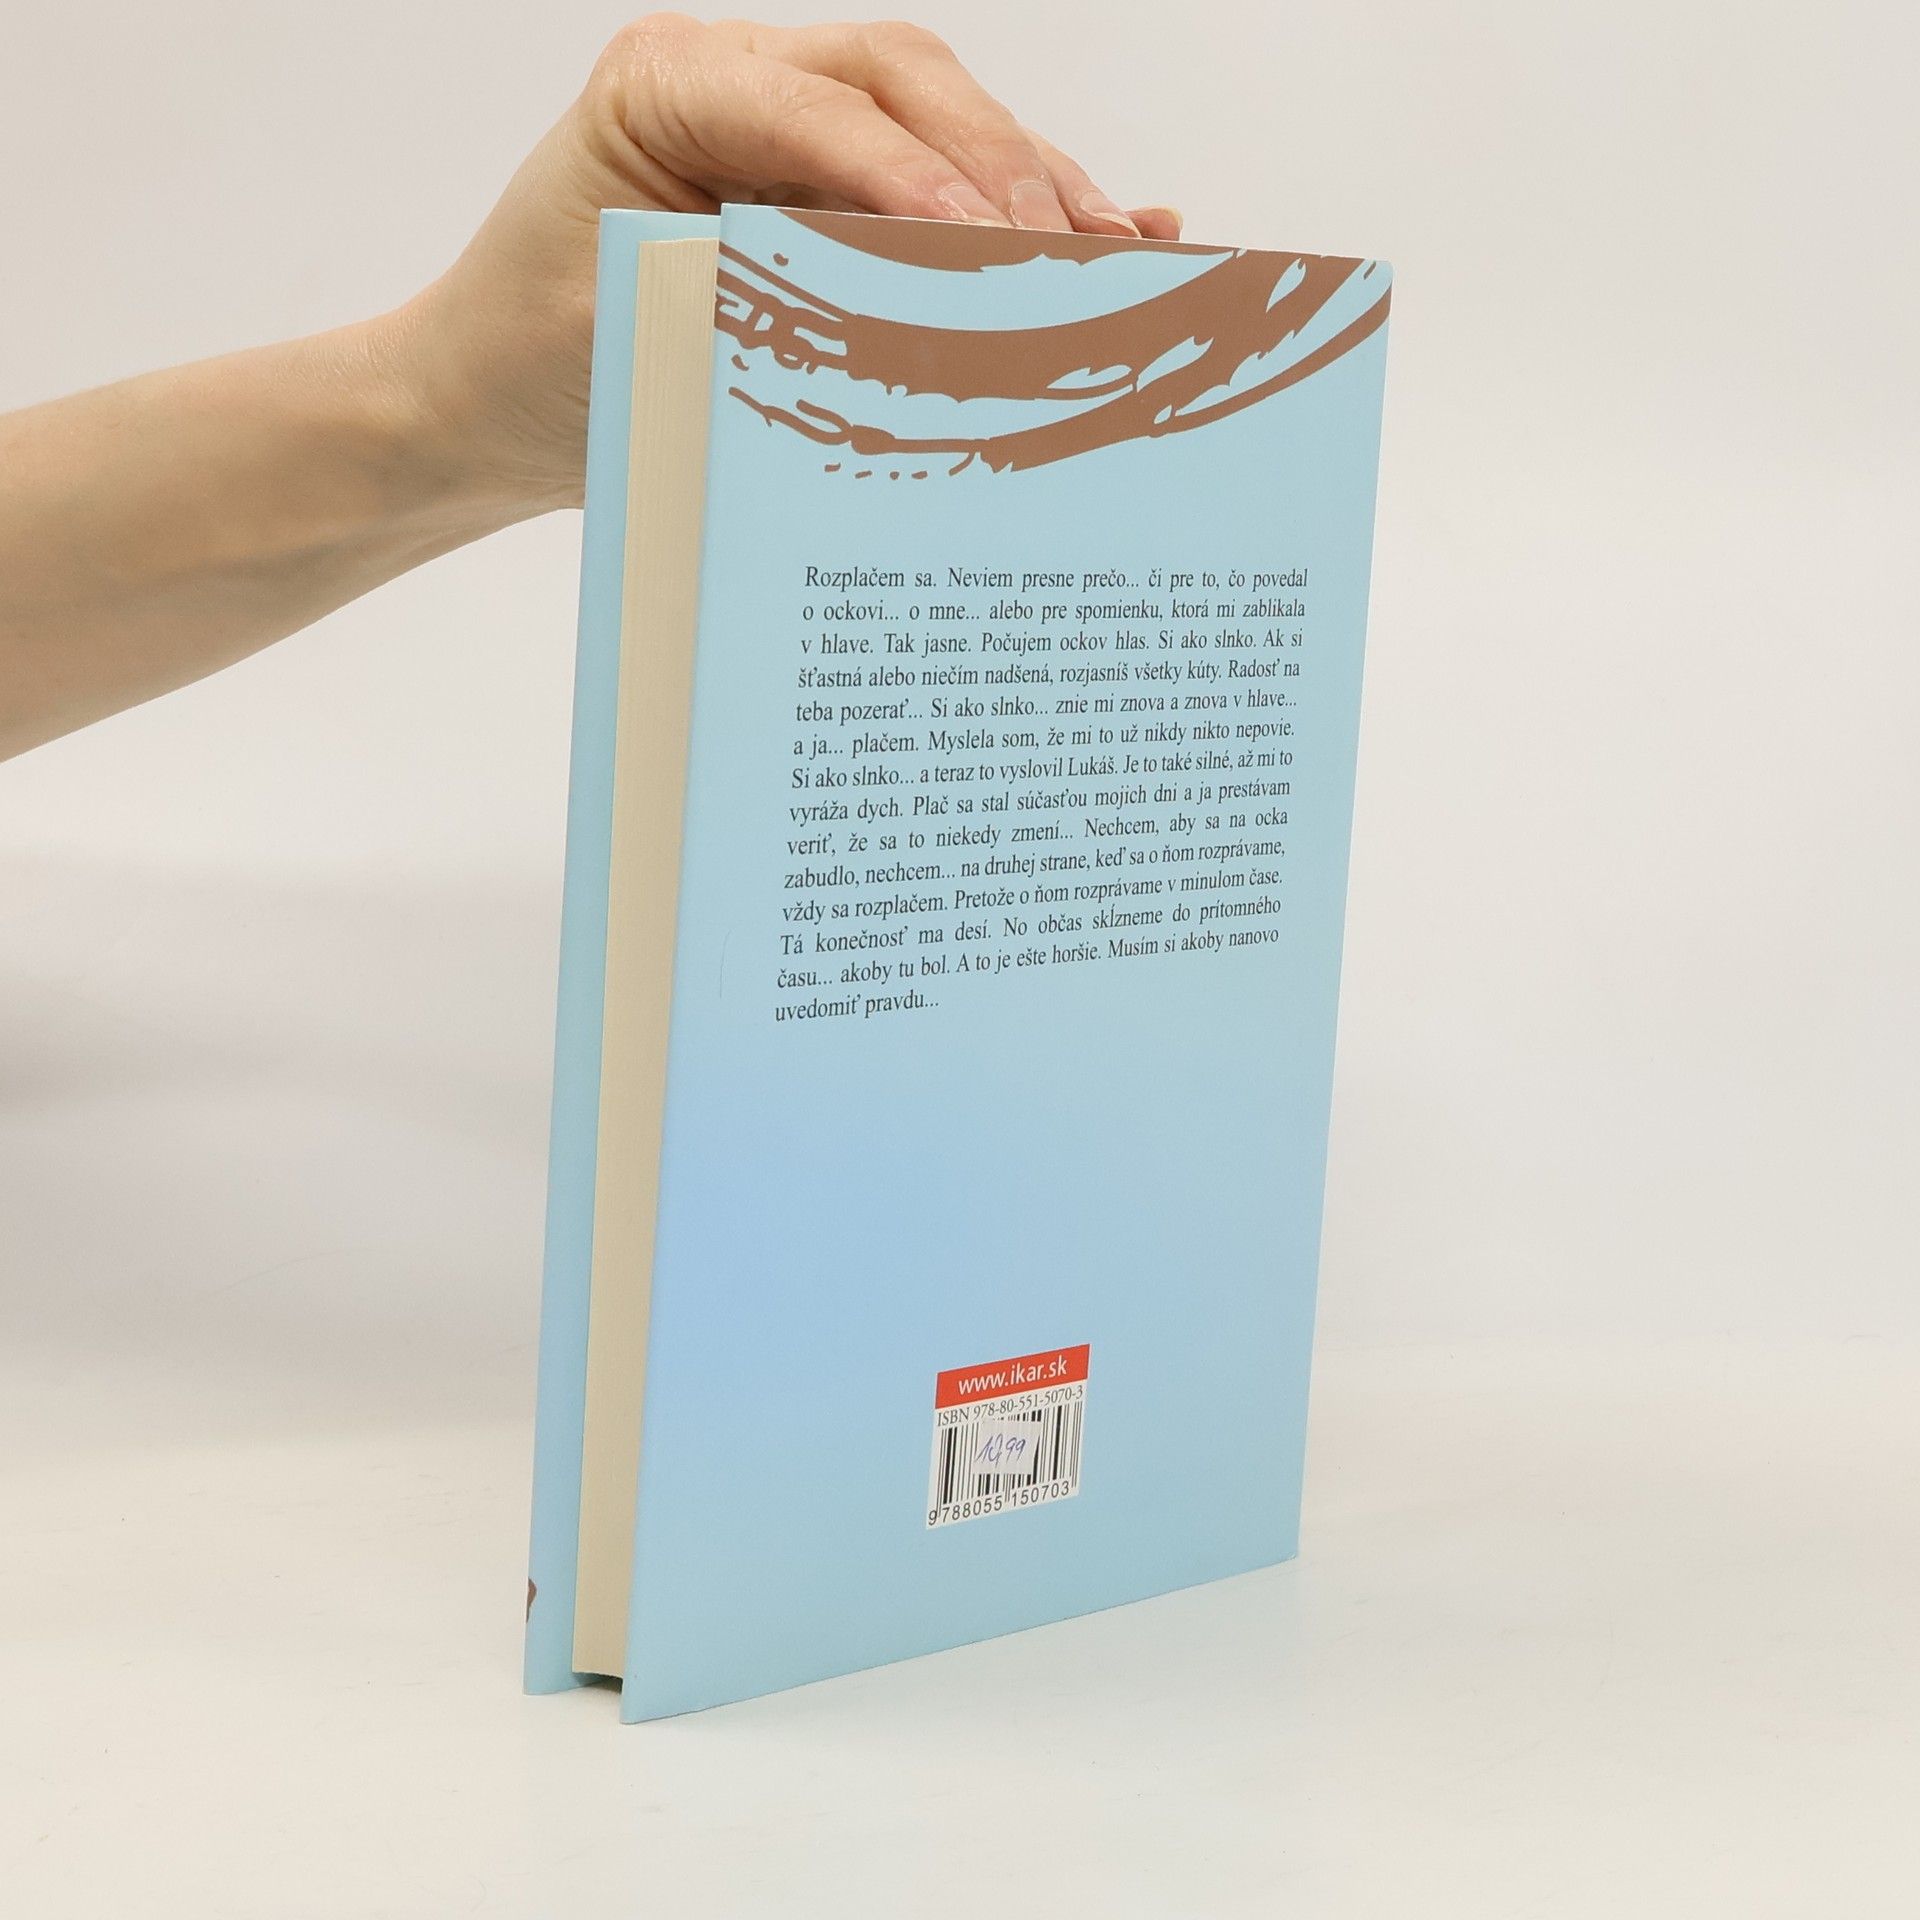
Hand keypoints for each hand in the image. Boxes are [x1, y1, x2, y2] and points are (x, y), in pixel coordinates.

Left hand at [388, 15, 1181, 515]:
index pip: (822, 108)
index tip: (991, 251)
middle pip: (907, 84)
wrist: (488, 402)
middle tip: (1074, 260)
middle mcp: (738, 82)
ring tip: (1123, 252)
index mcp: (667, 84)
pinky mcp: (828, 188)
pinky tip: (1115, 231)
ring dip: (1036, 186)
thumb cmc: (536, 365)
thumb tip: (915, 309)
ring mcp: (790, 126)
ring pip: (944, 122)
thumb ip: (760, 299)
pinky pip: (941, 180)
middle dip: (1002, 168)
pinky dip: (1024, 212)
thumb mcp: (629, 336)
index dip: (918, 177)